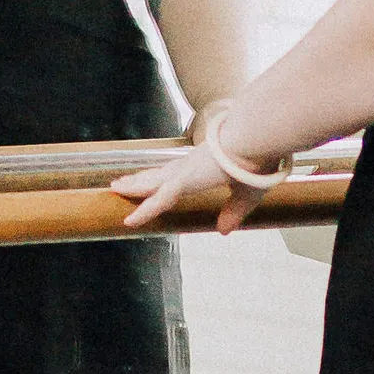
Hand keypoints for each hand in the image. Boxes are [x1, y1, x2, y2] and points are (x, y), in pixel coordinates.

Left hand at [110, 145, 269, 234]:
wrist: (258, 142)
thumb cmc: (257, 163)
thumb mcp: (246, 195)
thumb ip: (233, 213)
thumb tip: (223, 231)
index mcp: (204, 166)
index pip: (177, 173)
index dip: (162, 177)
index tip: (152, 179)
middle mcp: (190, 166)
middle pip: (157, 174)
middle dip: (140, 179)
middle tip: (122, 182)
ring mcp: (184, 172)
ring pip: (152, 184)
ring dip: (133, 188)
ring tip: (115, 188)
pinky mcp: (183, 180)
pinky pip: (157, 201)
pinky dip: (143, 211)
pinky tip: (129, 220)